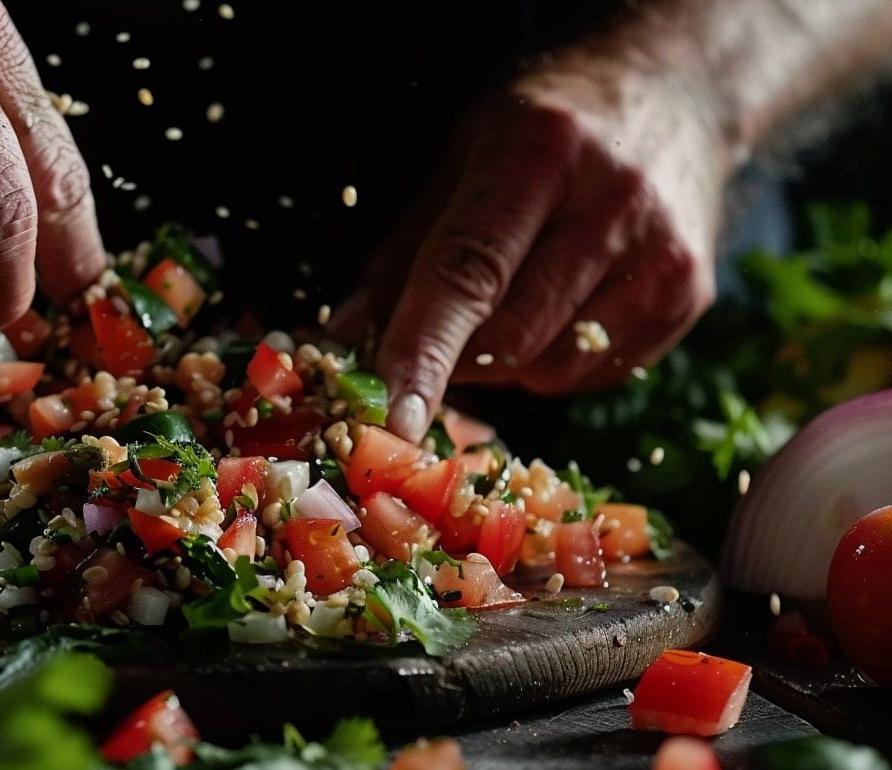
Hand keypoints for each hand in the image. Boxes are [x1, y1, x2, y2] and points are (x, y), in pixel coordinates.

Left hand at [338, 55, 726, 440]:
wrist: (680, 89)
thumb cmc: (551, 123)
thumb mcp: (465, 156)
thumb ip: (405, 251)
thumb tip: (346, 336)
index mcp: (539, 153)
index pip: (468, 273)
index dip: (423, 349)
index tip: (395, 414)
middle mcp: (612, 203)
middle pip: (508, 336)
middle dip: (456, 356)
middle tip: (439, 331)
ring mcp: (661, 254)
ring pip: (548, 366)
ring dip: (505, 362)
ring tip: (512, 295)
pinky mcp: (689, 294)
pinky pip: (592, 373)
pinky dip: (553, 362)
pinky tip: (561, 303)